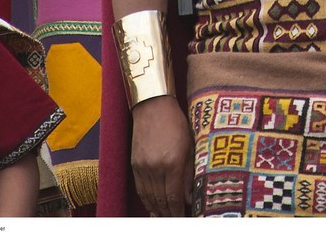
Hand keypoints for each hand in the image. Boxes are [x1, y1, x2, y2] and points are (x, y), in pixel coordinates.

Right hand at [131, 97, 192, 215]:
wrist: (153, 106)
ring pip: (149, 197)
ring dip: (157, 209)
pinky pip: (140, 188)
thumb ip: (190, 173)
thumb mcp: (190, 146)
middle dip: (168, 213)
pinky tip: (152, 205)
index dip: (178, 211)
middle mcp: (156, 167)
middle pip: (160, 200)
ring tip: (164, 216)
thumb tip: (190, 196)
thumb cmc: (176, 123)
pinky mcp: (134, 164)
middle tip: (175, 219)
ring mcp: (143, 166)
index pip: (174, 197)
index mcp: (173, 162)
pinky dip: (146, 199)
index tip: (183, 218)